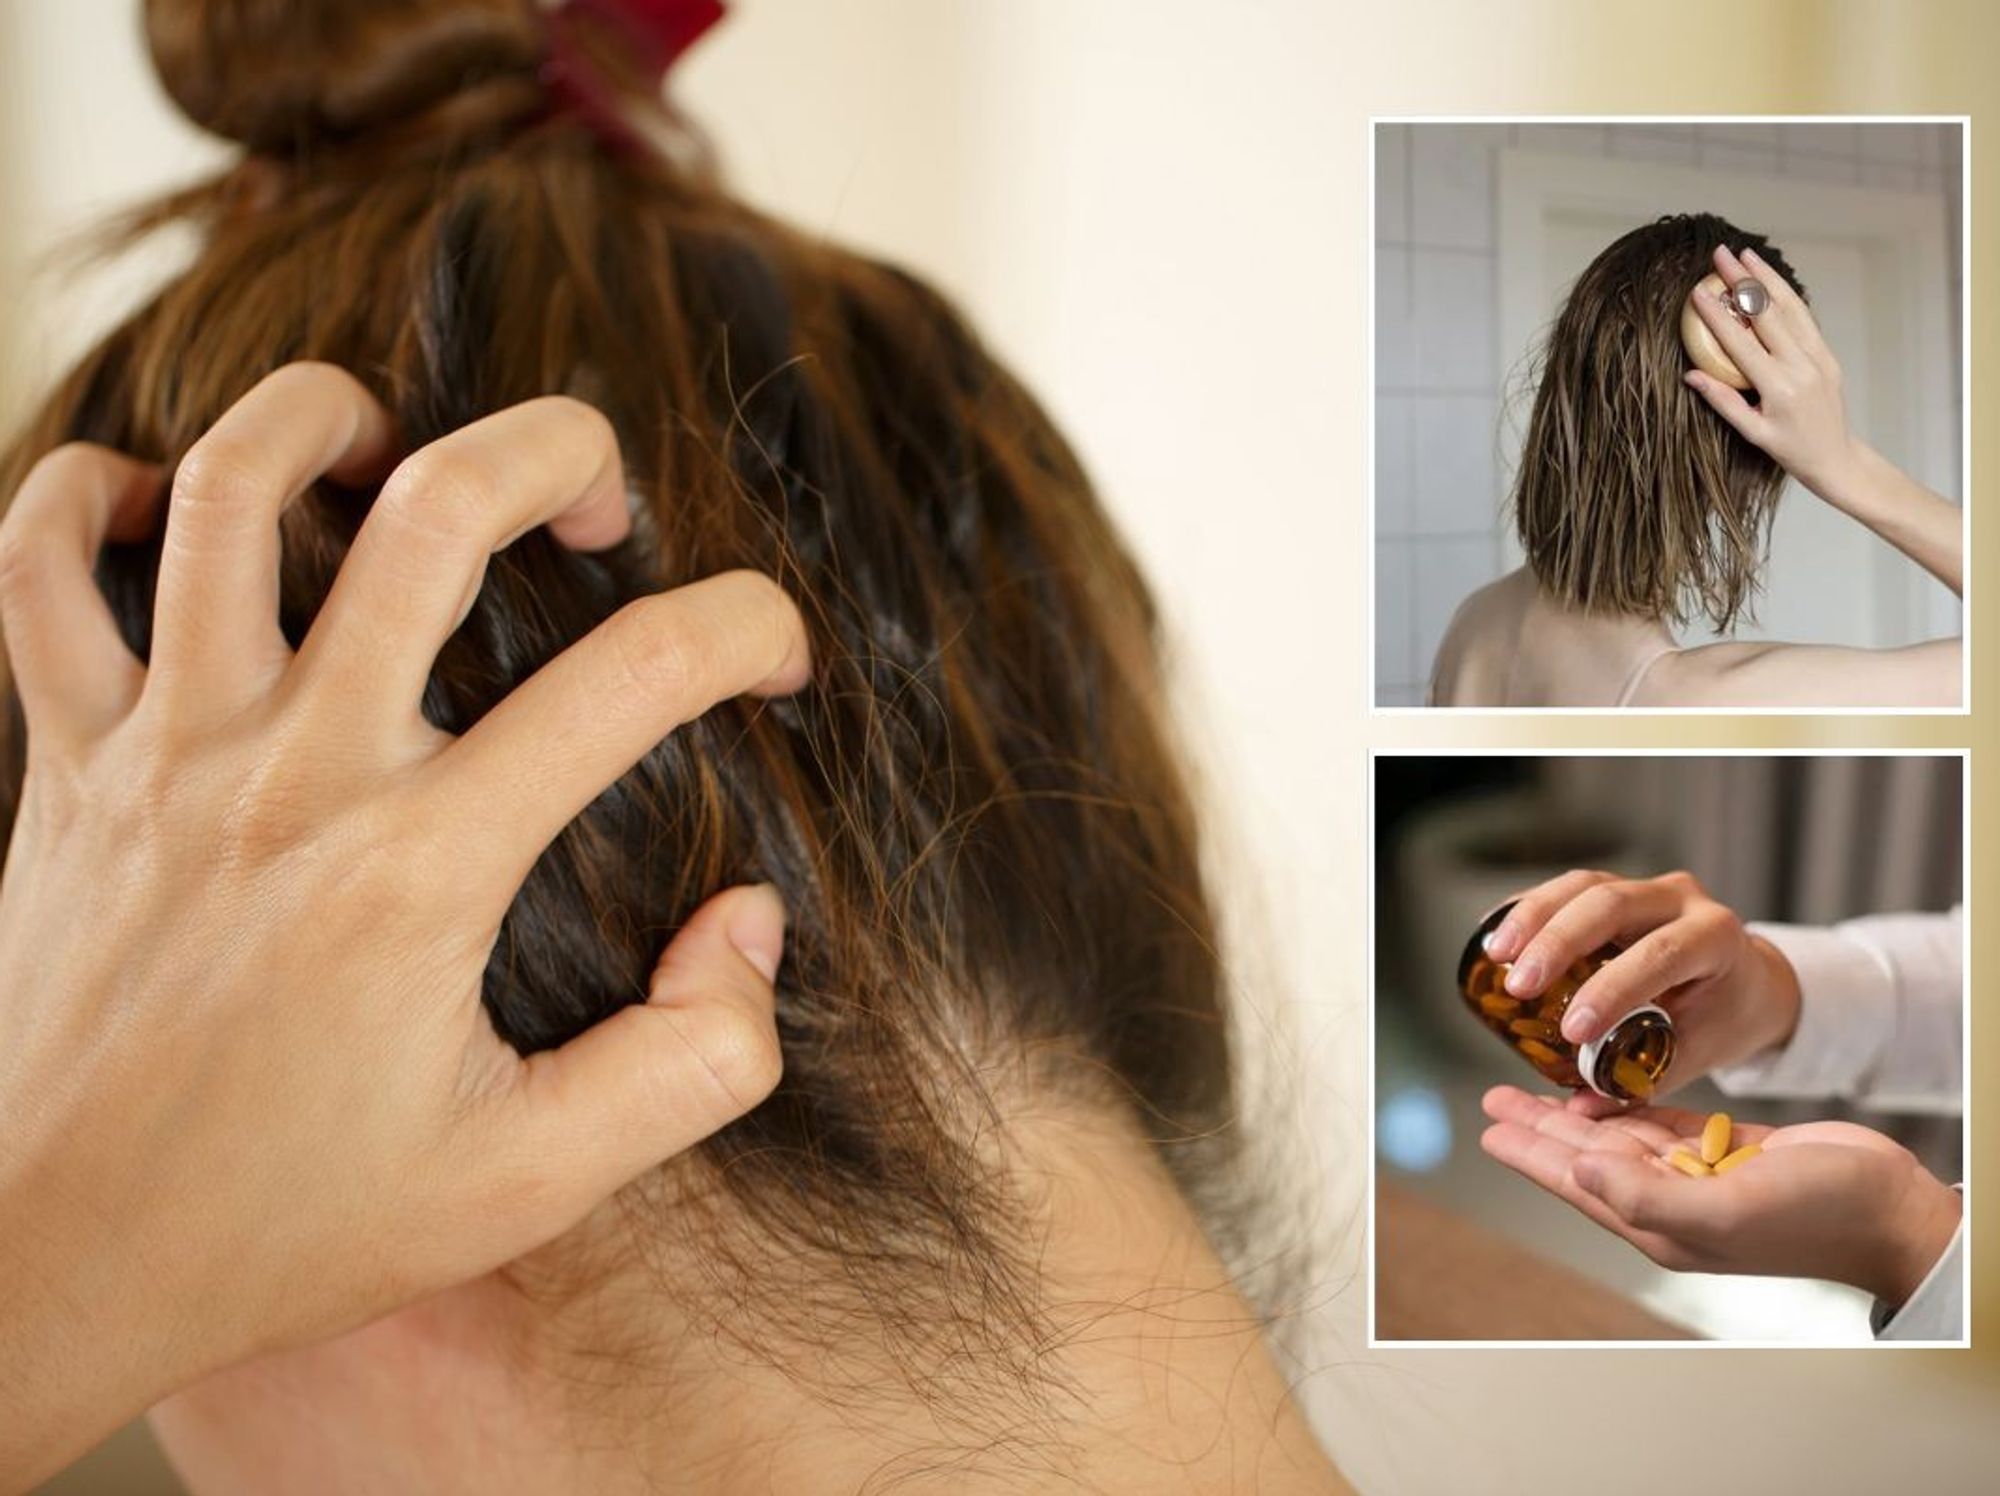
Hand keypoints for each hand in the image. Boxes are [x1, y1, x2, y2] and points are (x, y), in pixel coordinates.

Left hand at [0, 365, 809, 1484]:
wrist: (45, 1268)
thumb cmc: (289, 1227)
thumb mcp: (532, 1186)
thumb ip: (694, 1062)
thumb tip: (746, 921)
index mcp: (425, 869)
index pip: (640, 673)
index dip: (751, 629)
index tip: (776, 657)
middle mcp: (293, 776)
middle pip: (435, 507)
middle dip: (557, 448)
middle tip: (597, 506)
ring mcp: (163, 753)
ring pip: (225, 485)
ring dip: (328, 420)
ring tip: (393, 452)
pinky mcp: (64, 762)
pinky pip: (36, 565)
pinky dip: (90, 497)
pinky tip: (167, 518)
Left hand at [1481, 1087, 1962, 1308]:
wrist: (1889, 1210)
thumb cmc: (1818, 1217)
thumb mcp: (1725, 1212)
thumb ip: (1645, 1195)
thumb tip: (1580, 1172)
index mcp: (1661, 1224)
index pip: (1576, 1184)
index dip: (1530, 1155)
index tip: (1488, 1130)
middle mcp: (1670, 1201)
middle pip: (1584, 1157)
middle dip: (1538, 1128)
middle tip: (1494, 1099)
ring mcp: (1698, 1176)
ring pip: (1616, 1137)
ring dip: (1573, 1113)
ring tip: (1532, 1091)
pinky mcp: (1726, 1149)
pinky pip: (1660, 1123)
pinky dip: (1627, 1105)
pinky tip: (1600, 1089)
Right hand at [1482, 868, 1798, 1102]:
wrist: (1749, 982)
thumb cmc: (1726, 1018)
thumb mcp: (1699, 1052)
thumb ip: (1644, 1078)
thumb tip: (1580, 1109)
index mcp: (1716, 938)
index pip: (1661, 954)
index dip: (1612, 989)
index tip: (1572, 1030)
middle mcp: (1683, 900)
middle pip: (1612, 904)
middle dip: (1558, 944)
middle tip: (1519, 987)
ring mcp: (1647, 888)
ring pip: (1583, 886)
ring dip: (1532, 918)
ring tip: (1496, 955)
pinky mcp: (1616, 887)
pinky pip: (1568, 888)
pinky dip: (1530, 909)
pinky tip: (1498, 936)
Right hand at [1683, 242, 1861, 499]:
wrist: (1836, 456)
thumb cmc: (1790, 450)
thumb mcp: (1751, 432)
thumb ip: (1723, 401)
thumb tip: (1691, 374)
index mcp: (1779, 387)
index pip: (1741, 343)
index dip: (1718, 316)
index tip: (1699, 293)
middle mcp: (1802, 365)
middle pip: (1768, 313)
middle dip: (1743, 281)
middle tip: (1721, 255)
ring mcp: (1818, 356)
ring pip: (1791, 307)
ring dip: (1767, 278)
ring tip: (1746, 255)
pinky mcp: (1826, 353)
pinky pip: (1804, 318)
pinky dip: (1785, 295)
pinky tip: (1770, 280)